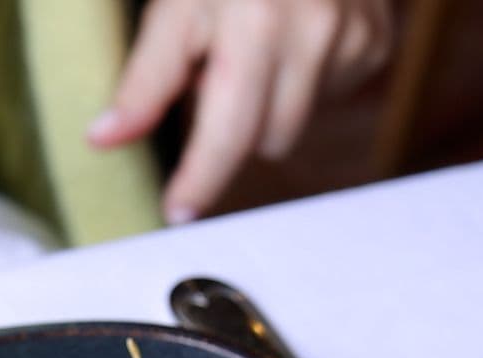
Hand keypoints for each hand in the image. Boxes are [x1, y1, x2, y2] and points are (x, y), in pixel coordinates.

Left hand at [90, 0, 393, 222]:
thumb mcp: (177, 6)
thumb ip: (146, 79)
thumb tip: (105, 139)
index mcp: (256, 26)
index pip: (228, 133)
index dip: (201, 180)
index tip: (178, 212)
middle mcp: (315, 33)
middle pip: (266, 140)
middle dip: (234, 127)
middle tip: (215, 76)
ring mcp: (355, 37)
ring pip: (298, 123)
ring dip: (268, 106)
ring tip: (255, 51)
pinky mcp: (377, 41)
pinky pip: (329, 97)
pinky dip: (302, 81)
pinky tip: (292, 40)